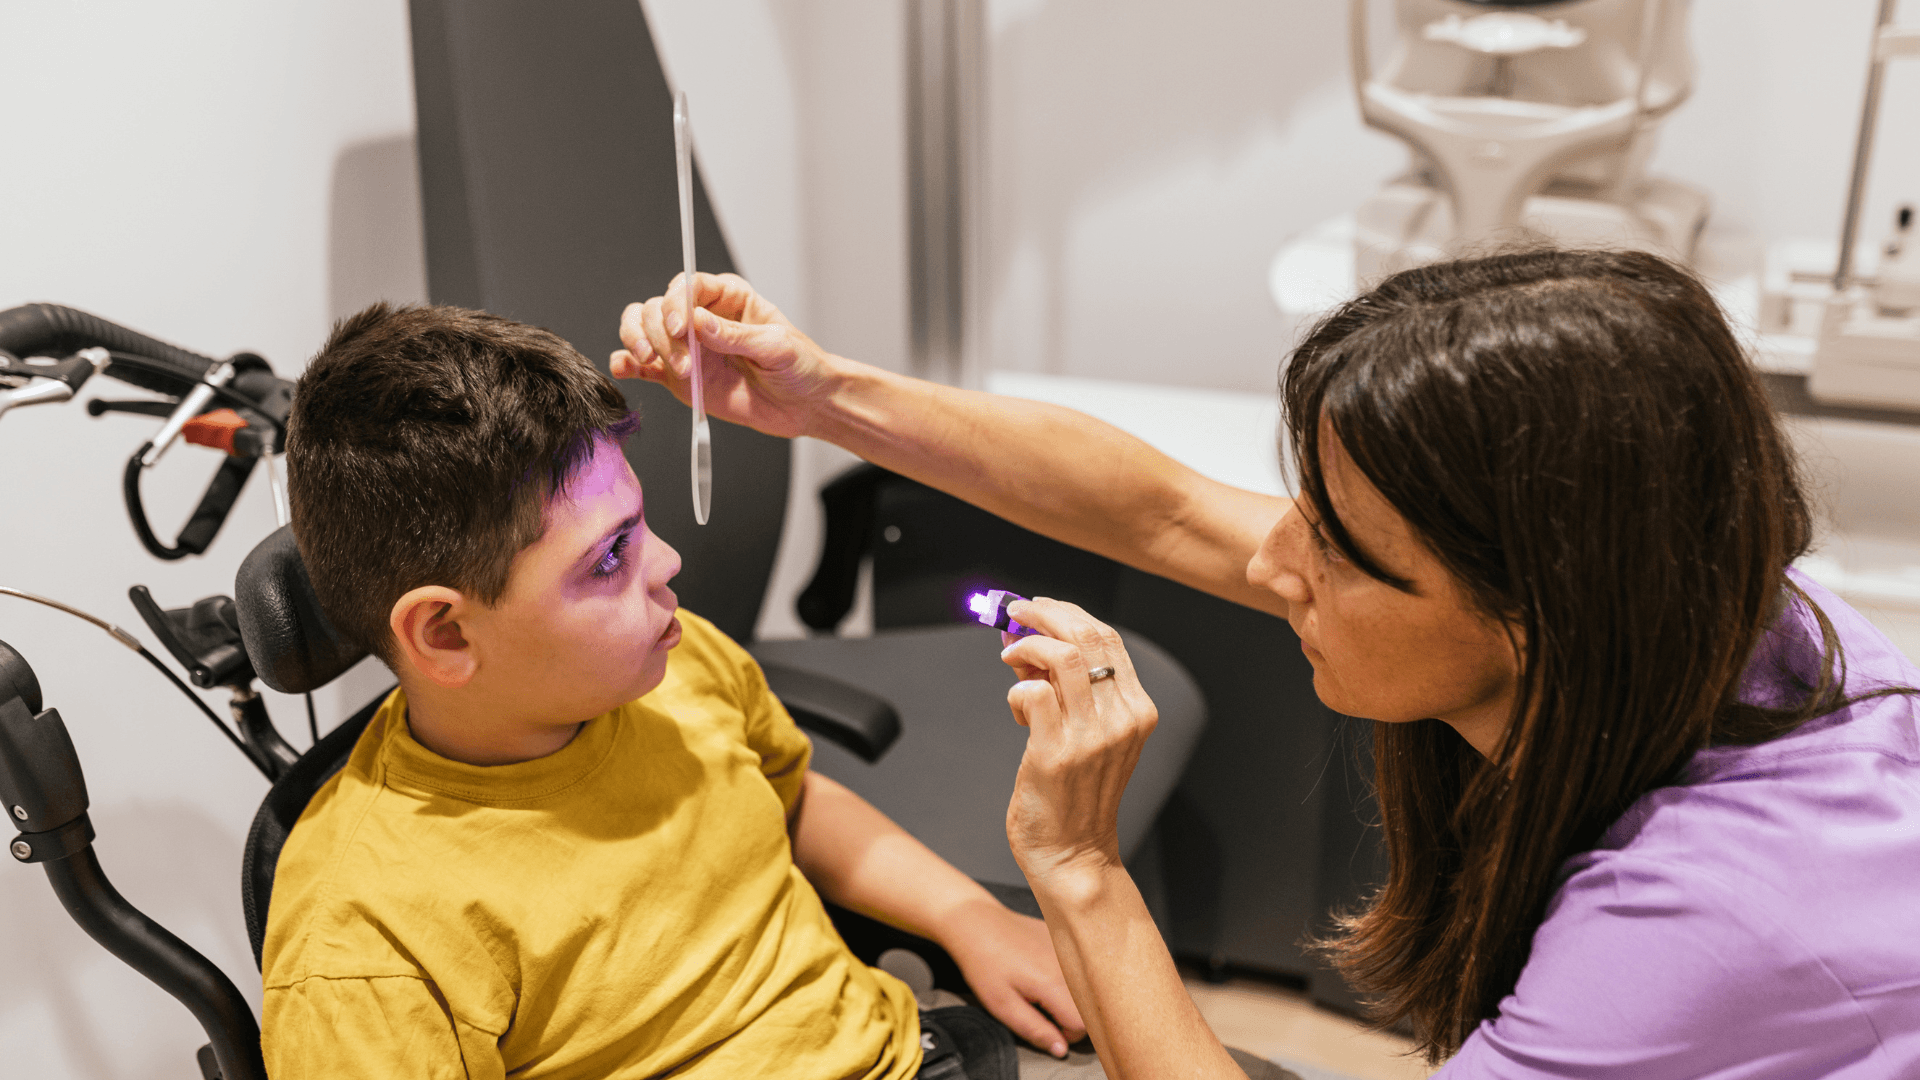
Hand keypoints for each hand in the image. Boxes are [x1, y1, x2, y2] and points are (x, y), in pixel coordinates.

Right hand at [613, 272, 838, 438]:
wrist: (804, 404)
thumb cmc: (799, 366)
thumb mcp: (776, 346)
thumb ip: (736, 336)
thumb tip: (699, 322)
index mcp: (728, 297)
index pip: (688, 286)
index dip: (676, 303)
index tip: (681, 328)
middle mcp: (700, 317)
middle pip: (657, 307)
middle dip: (661, 333)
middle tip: (683, 364)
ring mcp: (686, 347)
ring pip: (642, 329)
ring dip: (641, 344)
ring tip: (655, 365)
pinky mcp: (676, 376)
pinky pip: (641, 366)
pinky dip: (627, 364)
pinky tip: (624, 368)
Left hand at [937, 896, 1086, 1056]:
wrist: (979, 923)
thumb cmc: (985, 965)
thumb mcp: (1003, 1006)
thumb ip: (1035, 1030)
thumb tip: (1061, 1050)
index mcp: (1053, 984)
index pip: (1082, 1025)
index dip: (1065, 1033)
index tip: (1046, 1024)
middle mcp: (1069, 965)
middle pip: (1089, 1006)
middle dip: (1070, 1014)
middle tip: (1042, 1007)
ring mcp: (1070, 949)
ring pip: (1085, 987)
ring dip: (1070, 995)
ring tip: (1041, 986)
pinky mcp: (1066, 939)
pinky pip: (1079, 967)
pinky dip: (1068, 975)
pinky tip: (1043, 967)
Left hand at [999, 599, 1157, 886]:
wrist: (1072, 854)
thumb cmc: (1074, 793)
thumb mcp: (1088, 734)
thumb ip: (1069, 689)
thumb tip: (1029, 640)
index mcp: (1137, 709)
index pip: (1107, 637)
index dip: (1067, 612)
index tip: (1036, 607)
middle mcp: (1122, 718)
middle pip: (1086, 635)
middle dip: (1044, 614)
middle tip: (1015, 614)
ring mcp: (1091, 736)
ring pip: (1061, 656)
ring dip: (1026, 647)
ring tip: (1011, 660)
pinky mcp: (1056, 753)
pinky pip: (1032, 693)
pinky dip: (1017, 690)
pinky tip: (1017, 710)